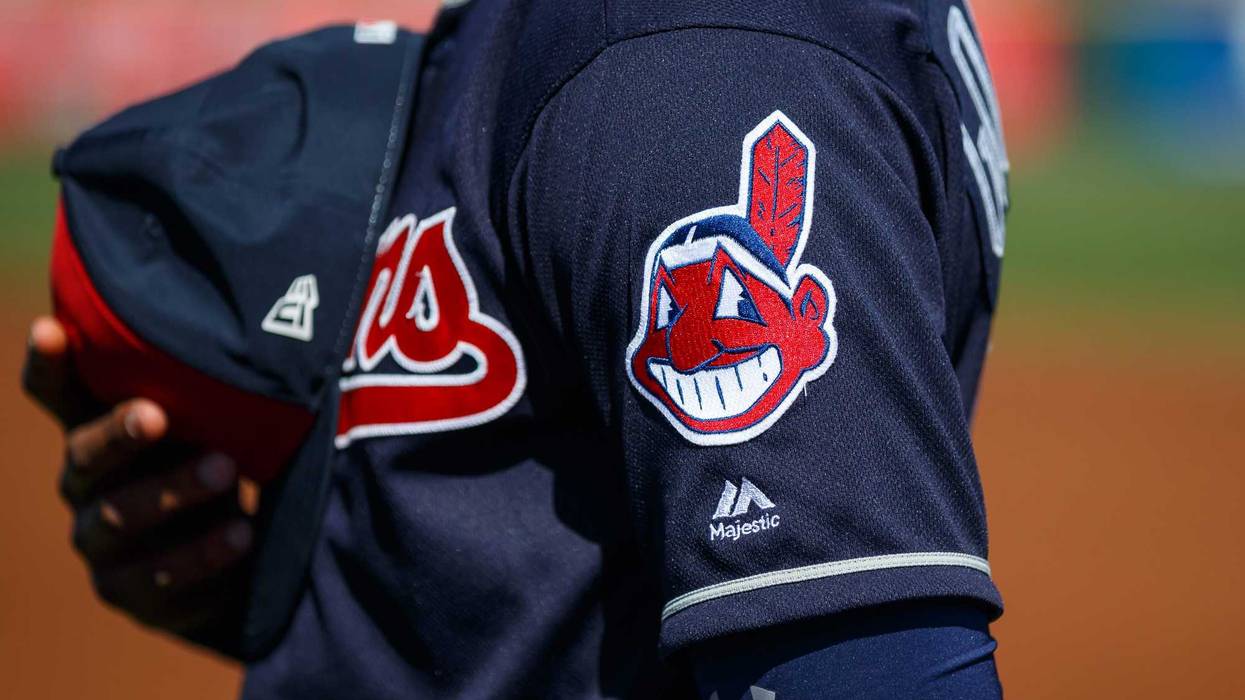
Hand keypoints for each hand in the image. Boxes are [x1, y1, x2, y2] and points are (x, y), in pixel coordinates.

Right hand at [22, 316, 252, 648]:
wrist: (236, 558)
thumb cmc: (216, 461)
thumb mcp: (211, 422)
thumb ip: (207, 387)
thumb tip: (260, 321)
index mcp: (98, 430)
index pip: (58, 394)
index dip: (49, 366)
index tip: (50, 329)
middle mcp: (85, 485)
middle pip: (85, 456)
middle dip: (119, 434)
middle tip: (156, 415)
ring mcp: (100, 542)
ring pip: (120, 516)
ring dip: (174, 491)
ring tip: (226, 470)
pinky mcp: (130, 592)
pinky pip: (161, 574)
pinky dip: (204, 552)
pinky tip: (241, 534)